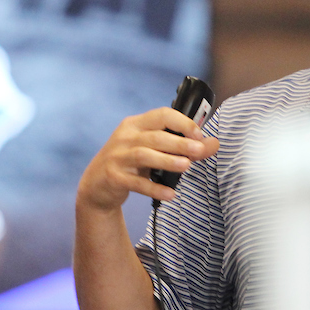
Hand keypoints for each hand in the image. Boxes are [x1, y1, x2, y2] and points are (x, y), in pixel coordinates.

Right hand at [77, 108, 219, 211]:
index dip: (182, 123)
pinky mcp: (114, 177)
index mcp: (136, 124)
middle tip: (199, 151)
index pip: (161, 115)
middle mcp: (125, 137)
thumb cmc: (131, 162)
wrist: (97, 184)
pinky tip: (170, 194)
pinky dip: (154, 188)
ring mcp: (117, 157)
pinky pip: (136, 183)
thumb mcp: (153, 151)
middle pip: (155, 136)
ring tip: (186, 166)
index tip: (199, 135)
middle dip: (179, 143)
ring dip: (167, 160)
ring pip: (144, 155)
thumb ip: (182, 147)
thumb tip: (213, 144)